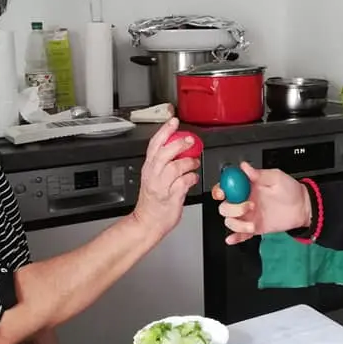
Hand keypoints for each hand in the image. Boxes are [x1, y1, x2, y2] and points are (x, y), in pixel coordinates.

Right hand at [131, 118, 199, 240]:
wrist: (148, 222)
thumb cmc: (153, 201)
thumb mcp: (153, 177)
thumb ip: (164, 163)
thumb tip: (181, 148)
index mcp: (148, 168)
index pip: (155, 145)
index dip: (164, 131)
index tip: (173, 121)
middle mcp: (153, 175)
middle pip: (164, 153)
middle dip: (178, 144)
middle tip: (190, 141)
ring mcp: (161, 187)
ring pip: (175, 167)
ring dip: (188, 163)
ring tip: (194, 163)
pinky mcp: (171, 198)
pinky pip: (184, 183)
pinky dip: (191, 178)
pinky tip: (193, 178)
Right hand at [213, 162, 310, 243]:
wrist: (302, 208)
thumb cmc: (290, 190)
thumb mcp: (276, 177)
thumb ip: (259, 174)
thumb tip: (244, 167)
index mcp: (246, 187)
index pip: (225, 187)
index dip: (219, 190)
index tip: (223, 193)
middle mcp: (244, 201)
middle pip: (224, 207)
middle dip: (232, 209)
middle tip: (248, 206)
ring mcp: (248, 216)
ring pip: (230, 221)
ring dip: (237, 224)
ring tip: (251, 223)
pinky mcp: (254, 228)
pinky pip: (240, 234)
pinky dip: (234, 238)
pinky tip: (232, 238)